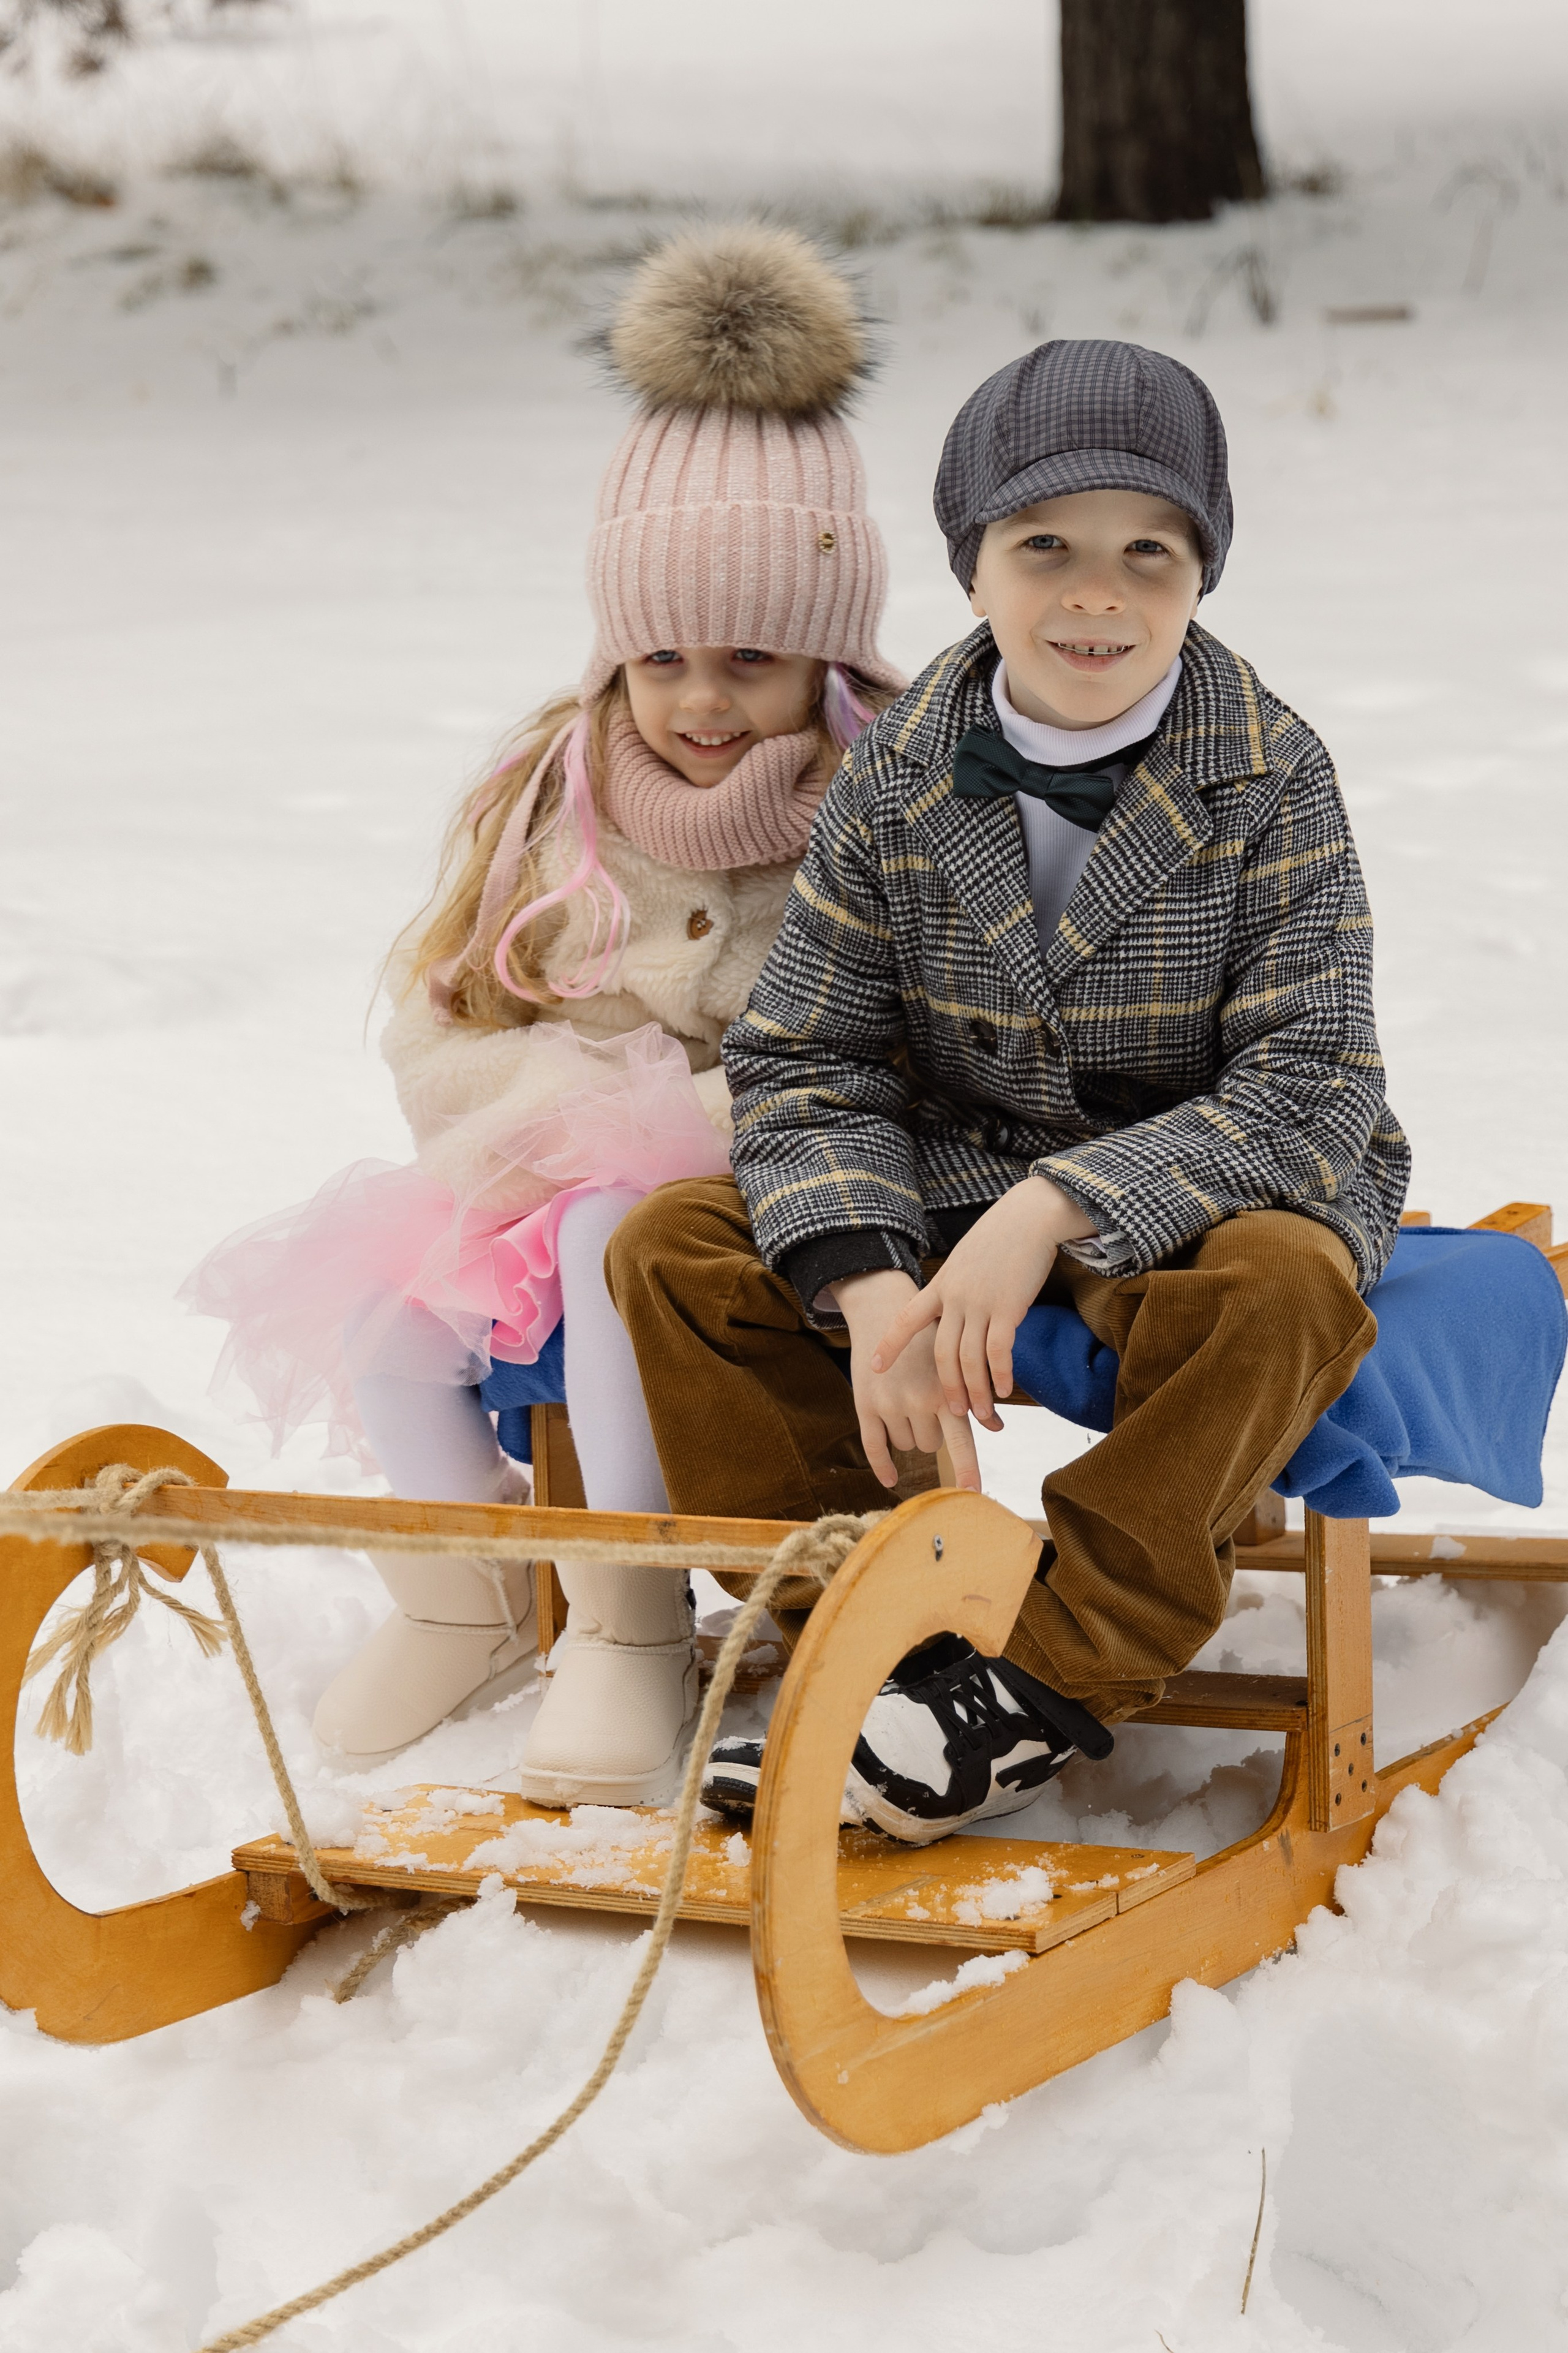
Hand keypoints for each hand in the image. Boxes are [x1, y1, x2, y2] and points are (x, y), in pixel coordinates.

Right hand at [831, 1269, 984, 1492]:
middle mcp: (919, 1401)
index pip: (960, 1441)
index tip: (973, 1494)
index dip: (966, 1470)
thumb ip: (973, 1395)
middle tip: (925, 1402)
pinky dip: (883, 1466)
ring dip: (909, 1432)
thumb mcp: (954, 1361)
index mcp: (946, 1391)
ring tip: (905, 1400)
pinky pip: (875, 1446)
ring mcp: (890, 1404)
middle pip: (931, 1444)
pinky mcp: (865, 1406)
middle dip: (931, 1431)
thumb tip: (997, 1427)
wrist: (883, 1312)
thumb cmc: (927, 1340)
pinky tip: (891, 1479)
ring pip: (907, 1446)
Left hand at [872, 1178, 1096, 1425]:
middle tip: (953, 1412)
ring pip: (969, 1359)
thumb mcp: (966, 1260)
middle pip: (942, 1353)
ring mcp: (980, 1303)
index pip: (906, 1319)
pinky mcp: (1008, 1307)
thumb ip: (956, 1286)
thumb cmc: (1001, 1237)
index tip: (874, 1367)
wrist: (1030, 1216)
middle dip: (947, 1387)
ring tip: (981, 1414)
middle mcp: (955, 1297)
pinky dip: (1000, 1374)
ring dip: (976, 1391)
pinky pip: (999, 1351)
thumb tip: (955, 1310)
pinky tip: (1005, 1390)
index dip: (889, 1345)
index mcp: (941, 1285)